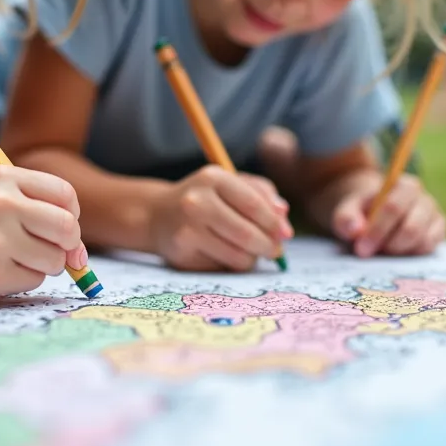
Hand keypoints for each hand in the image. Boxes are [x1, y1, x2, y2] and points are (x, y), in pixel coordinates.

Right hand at [0, 165, 84, 303]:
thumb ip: (41, 211)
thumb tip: (81, 253)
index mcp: (3, 177)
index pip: (65, 195)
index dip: (70, 214)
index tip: (57, 225)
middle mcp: (0, 204)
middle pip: (67, 228)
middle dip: (66, 244)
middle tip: (47, 248)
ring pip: (54, 259)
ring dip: (42, 264)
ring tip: (13, 257)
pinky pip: (33, 280)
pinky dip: (22, 279)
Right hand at [151, 165, 292, 271]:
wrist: (159, 215)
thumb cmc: (206, 197)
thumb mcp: (232, 184)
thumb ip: (262, 195)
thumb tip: (284, 218)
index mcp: (213, 178)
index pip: (254, 204)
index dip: (274, 223)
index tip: (286, 234)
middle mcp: (196, 202)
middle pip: (247, 234)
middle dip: (269, 247)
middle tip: (275, 251)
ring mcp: (187, 229)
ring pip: (238, 256)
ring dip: (252, 259)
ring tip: (250, 251)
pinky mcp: (182, 254)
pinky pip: (222, 267)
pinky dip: (232, 264)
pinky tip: (225, 253)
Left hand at [331, 174, 445, 256]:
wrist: (376, 215)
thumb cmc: (362, 212)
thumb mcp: (348, 211)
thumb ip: (346, 218)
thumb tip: (356, 230)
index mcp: (402, 184)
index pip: (393, 207)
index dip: (377, 230)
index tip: (361, 248)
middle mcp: (423, 198)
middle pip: (411, 227)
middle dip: (388, 245)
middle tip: (369, 254)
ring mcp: (434, 215)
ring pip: (422, 240)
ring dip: (398, 251)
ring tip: (382, 249)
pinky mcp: (439, 231)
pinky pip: (429, 248)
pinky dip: (411, 254)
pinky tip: (397, 251)